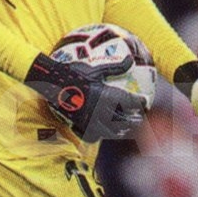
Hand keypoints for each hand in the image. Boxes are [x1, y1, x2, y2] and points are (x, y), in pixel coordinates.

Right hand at [25, 53, 146, 141]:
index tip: (144, 102)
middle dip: (133, 120)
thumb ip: (116, 67)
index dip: (139, 103)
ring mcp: (92, 121)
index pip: (131, 102)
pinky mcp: (82, 126)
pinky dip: (101, 136)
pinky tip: (103, 133)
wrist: (53, 84)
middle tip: (139, 119)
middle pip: (125, 120)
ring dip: (120, 131)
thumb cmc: (74, 73)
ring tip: (125, 130)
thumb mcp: (96, 69)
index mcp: (109, 96)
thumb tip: (131, 60)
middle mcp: (103, 111)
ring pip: (112, 131)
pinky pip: (95, 136)